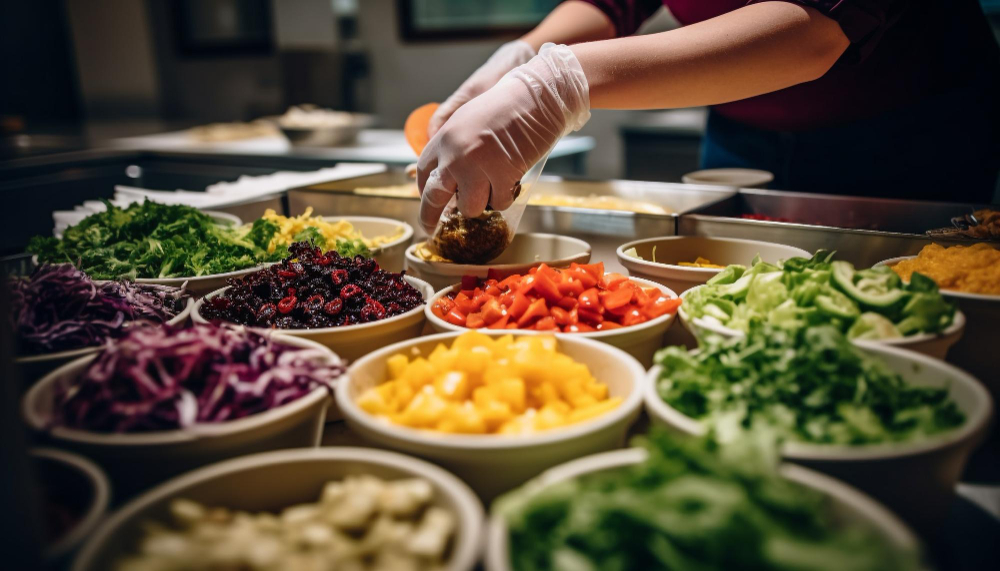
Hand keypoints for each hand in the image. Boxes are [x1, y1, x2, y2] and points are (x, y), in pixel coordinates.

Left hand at [417, 44, 590, 234]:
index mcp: (444, 137)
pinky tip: (512, 178)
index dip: (424, 191)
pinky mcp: (501, 177)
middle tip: (432, 228)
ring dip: (481, 203)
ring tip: (494, 186)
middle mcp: (454, 155)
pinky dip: (507, 196)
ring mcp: (477, 167)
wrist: (536, 97)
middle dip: (430, 217)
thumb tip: (448, 177)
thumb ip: (454, 147)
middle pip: (433, 198)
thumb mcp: (468, 120)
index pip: (423, 173)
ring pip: (468, 208)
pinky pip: (499, 203)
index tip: (429, 201)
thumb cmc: (507, 105)